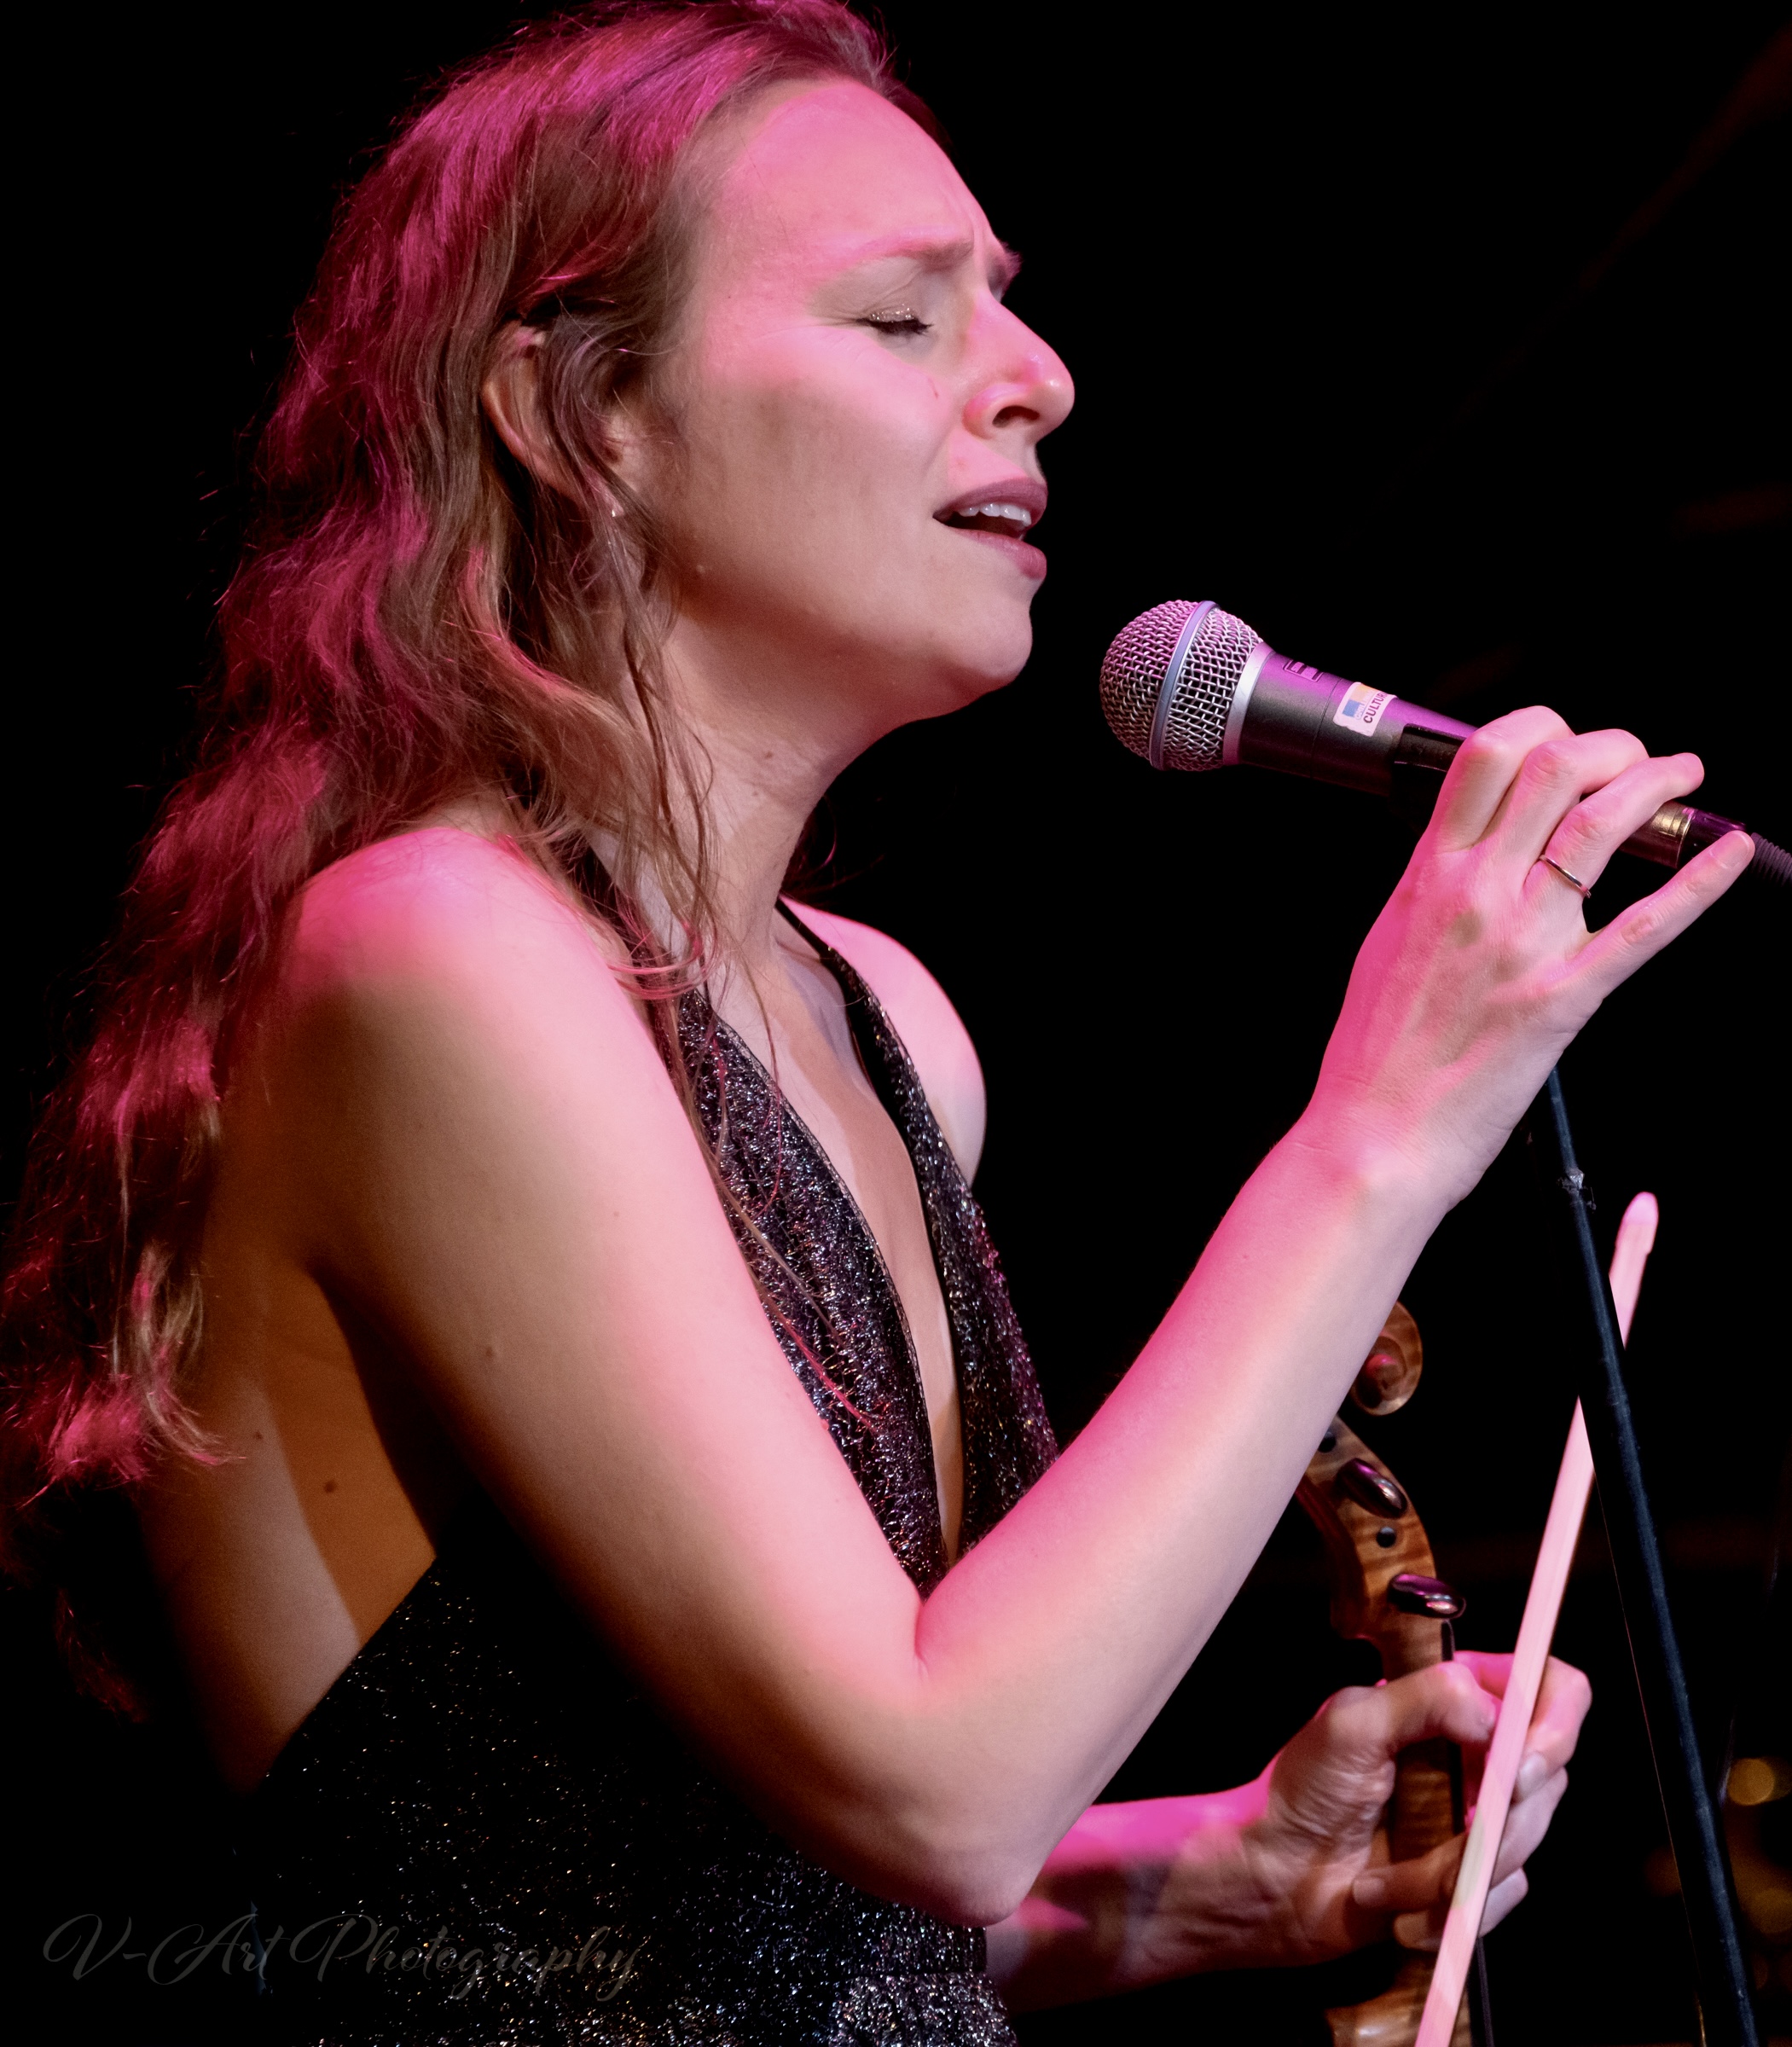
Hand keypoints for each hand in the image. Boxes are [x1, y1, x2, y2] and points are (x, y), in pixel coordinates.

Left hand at [1244, 1651, 1590, 1963]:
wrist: (1276, 1881)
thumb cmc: (1301, 1793)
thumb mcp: (1352, 1723)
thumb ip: (1427, 1698)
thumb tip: (1496, 1716)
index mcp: (1452, 1699)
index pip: (1547, 1688)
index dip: (1553, 1727)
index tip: (1517, 1772)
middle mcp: (1476, 1751)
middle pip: (1547, 1778)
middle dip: (1493, 1825)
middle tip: (1450, 1842)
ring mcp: (1479, 1813)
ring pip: (1522, 1844)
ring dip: (1451, 1874)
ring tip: (1387, 1882)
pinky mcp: (1474, 1872)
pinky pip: (1503, 1895)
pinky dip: (1448, 1909)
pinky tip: (1398, 1909)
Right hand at [1303, 709, 1749, 1206]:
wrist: (1373, 1135)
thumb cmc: (1375, 1055)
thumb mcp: (1388, 941)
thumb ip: (1432, 889)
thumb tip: (1468, 853)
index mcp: (1426, 876)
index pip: (1486, 756)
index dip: (1541, 725)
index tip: (1568, 739)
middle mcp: (1475, 893)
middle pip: (1553, 768)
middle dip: (1612, 745)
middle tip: (1638, 757)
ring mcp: (1522, 941)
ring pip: (1600, 824)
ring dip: (1655, 784)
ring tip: (1682, 777)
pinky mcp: (1562, 996)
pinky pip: (1645, 924)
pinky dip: (1699, 880)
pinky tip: (1731, 852)